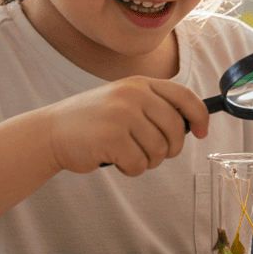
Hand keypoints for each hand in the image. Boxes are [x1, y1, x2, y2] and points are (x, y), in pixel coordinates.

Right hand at [44, 77, 209, 176]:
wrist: (50, 132)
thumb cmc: (92, 121)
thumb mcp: (123, 101)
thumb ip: (153, 106)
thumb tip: (191, 125)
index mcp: (139, 84)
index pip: (184, 95)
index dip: (199, 115)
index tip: (202, 131)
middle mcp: (133, 95)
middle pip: (175, 130)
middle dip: (170, 149)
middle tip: (153, 154)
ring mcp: (122, 115)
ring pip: (159, 150)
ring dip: (147, 161)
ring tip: (127, 153)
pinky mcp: (111, 138)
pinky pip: (139, 164)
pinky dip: (131, 169)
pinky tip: (115, 160)